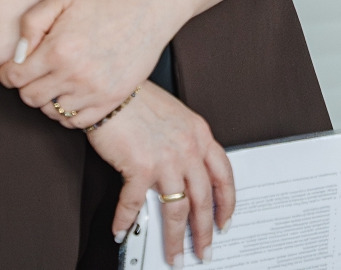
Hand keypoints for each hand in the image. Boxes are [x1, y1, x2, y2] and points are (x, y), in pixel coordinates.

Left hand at [0, 0, 164, 127]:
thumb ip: (30, 23)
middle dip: (26, 85)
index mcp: (58, 50)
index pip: (14, 79)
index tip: (12, 68)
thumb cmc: (103, 0)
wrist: (148, 8)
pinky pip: (76, 121)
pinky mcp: (112, 100)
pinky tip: (71, 94)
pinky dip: (67, 112)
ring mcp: (95, 91)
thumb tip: (17, 56)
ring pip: (52, 111)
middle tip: (35, 72)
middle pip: (30, 98)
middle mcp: (75, 75)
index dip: (7, 73)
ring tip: (55, 80)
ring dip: (48, 98)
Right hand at [89, 84, 234, 265]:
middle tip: (205, 251)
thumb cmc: (139, 99)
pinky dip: (125, 221)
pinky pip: (134, 204)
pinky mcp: (140, 165)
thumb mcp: (175, 117)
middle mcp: (188, 148)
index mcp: (200, 135)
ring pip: (177, 209)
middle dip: (205, 231)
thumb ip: (185, 143)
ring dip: (175, 238)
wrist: (113, 86)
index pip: (224, 175)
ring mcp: (166, 158)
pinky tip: (120, 231)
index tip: (225, 222)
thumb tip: (184, 174)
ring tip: (173, 256)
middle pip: (204, 199)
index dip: (227, 203)